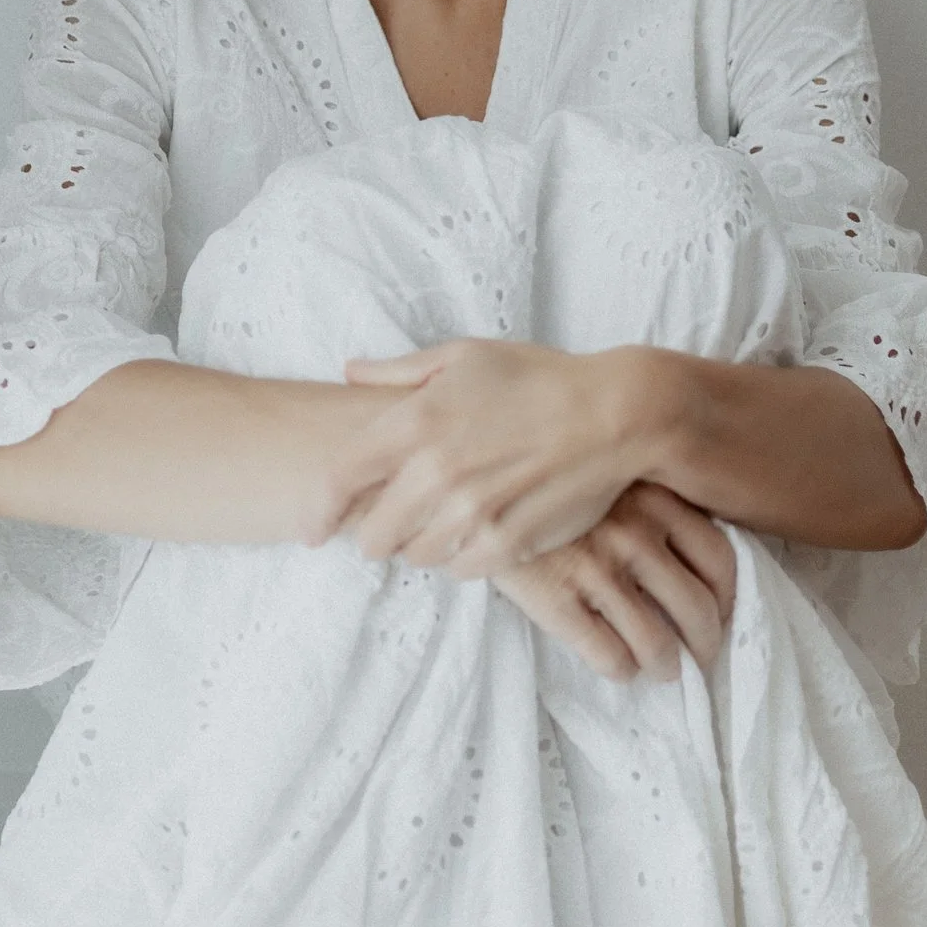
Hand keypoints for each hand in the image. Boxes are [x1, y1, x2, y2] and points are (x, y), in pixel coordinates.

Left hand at [340, 339, 670, 574]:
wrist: (614, 414)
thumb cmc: (539, 379)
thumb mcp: (466, 357)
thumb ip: (399, 371)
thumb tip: (351, 371)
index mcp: (416, 422)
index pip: (337, 481)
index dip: (317, 511)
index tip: (313, 528)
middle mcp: (435, 472)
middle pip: (372, 535)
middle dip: (375, 533)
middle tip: (393, 525)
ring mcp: (471, 513)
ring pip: (414, 556)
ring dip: (420, 545)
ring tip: (443, 524)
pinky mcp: (506, 543)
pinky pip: (459, 569)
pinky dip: (461, 557)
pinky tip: (477, 534)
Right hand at [492, 483, 738, 682]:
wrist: (470, 477)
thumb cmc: (544, 471)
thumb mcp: (608, 468)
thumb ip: (648, 497)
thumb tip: (685, 548)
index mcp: (656, 499)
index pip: (719, 557)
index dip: (727, 596)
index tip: (720, 611)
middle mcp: (635, 535)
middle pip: (696, 607)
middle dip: (704, 642)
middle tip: (700, 655)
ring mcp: (596, 570)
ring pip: (656, 641)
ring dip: (666, 665)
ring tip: (663, 670)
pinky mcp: (556, 600)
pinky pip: (608, 654)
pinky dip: (622, 670)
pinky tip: (620, 667)